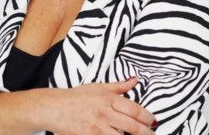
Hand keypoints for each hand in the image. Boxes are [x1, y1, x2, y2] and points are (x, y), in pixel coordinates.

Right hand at [42, 77, 157, 134]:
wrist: (54, 108)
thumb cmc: (76, 97)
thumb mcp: (98, 87)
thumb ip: (118, 86)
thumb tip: (134, 80)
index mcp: (108, 99)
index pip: (134, 110)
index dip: (147, 117)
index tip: (153, 122)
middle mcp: (104, 113)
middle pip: (132, 127)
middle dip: (146, 133)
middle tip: (152, 134)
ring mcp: (97, 128)